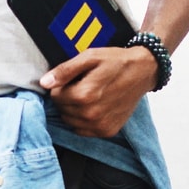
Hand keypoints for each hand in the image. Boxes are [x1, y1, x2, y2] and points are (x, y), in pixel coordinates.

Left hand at [40, 46, 156, 136]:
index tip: (74, 79)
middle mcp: (92, 114)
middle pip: (61, 110)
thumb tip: (45, 83)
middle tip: (83, 85)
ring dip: (73, 110)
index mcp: (85, 95)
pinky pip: (82, 130)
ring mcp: (100, 125)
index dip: (61, 85)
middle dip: (67, 98)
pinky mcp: (107, 131)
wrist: (143, 72)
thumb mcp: (89, 57)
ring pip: (69, 121)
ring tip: (89, 96)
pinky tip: (94, 107)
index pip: (55, 96)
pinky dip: (83, 120)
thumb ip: (65, 70)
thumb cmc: (116, 62)